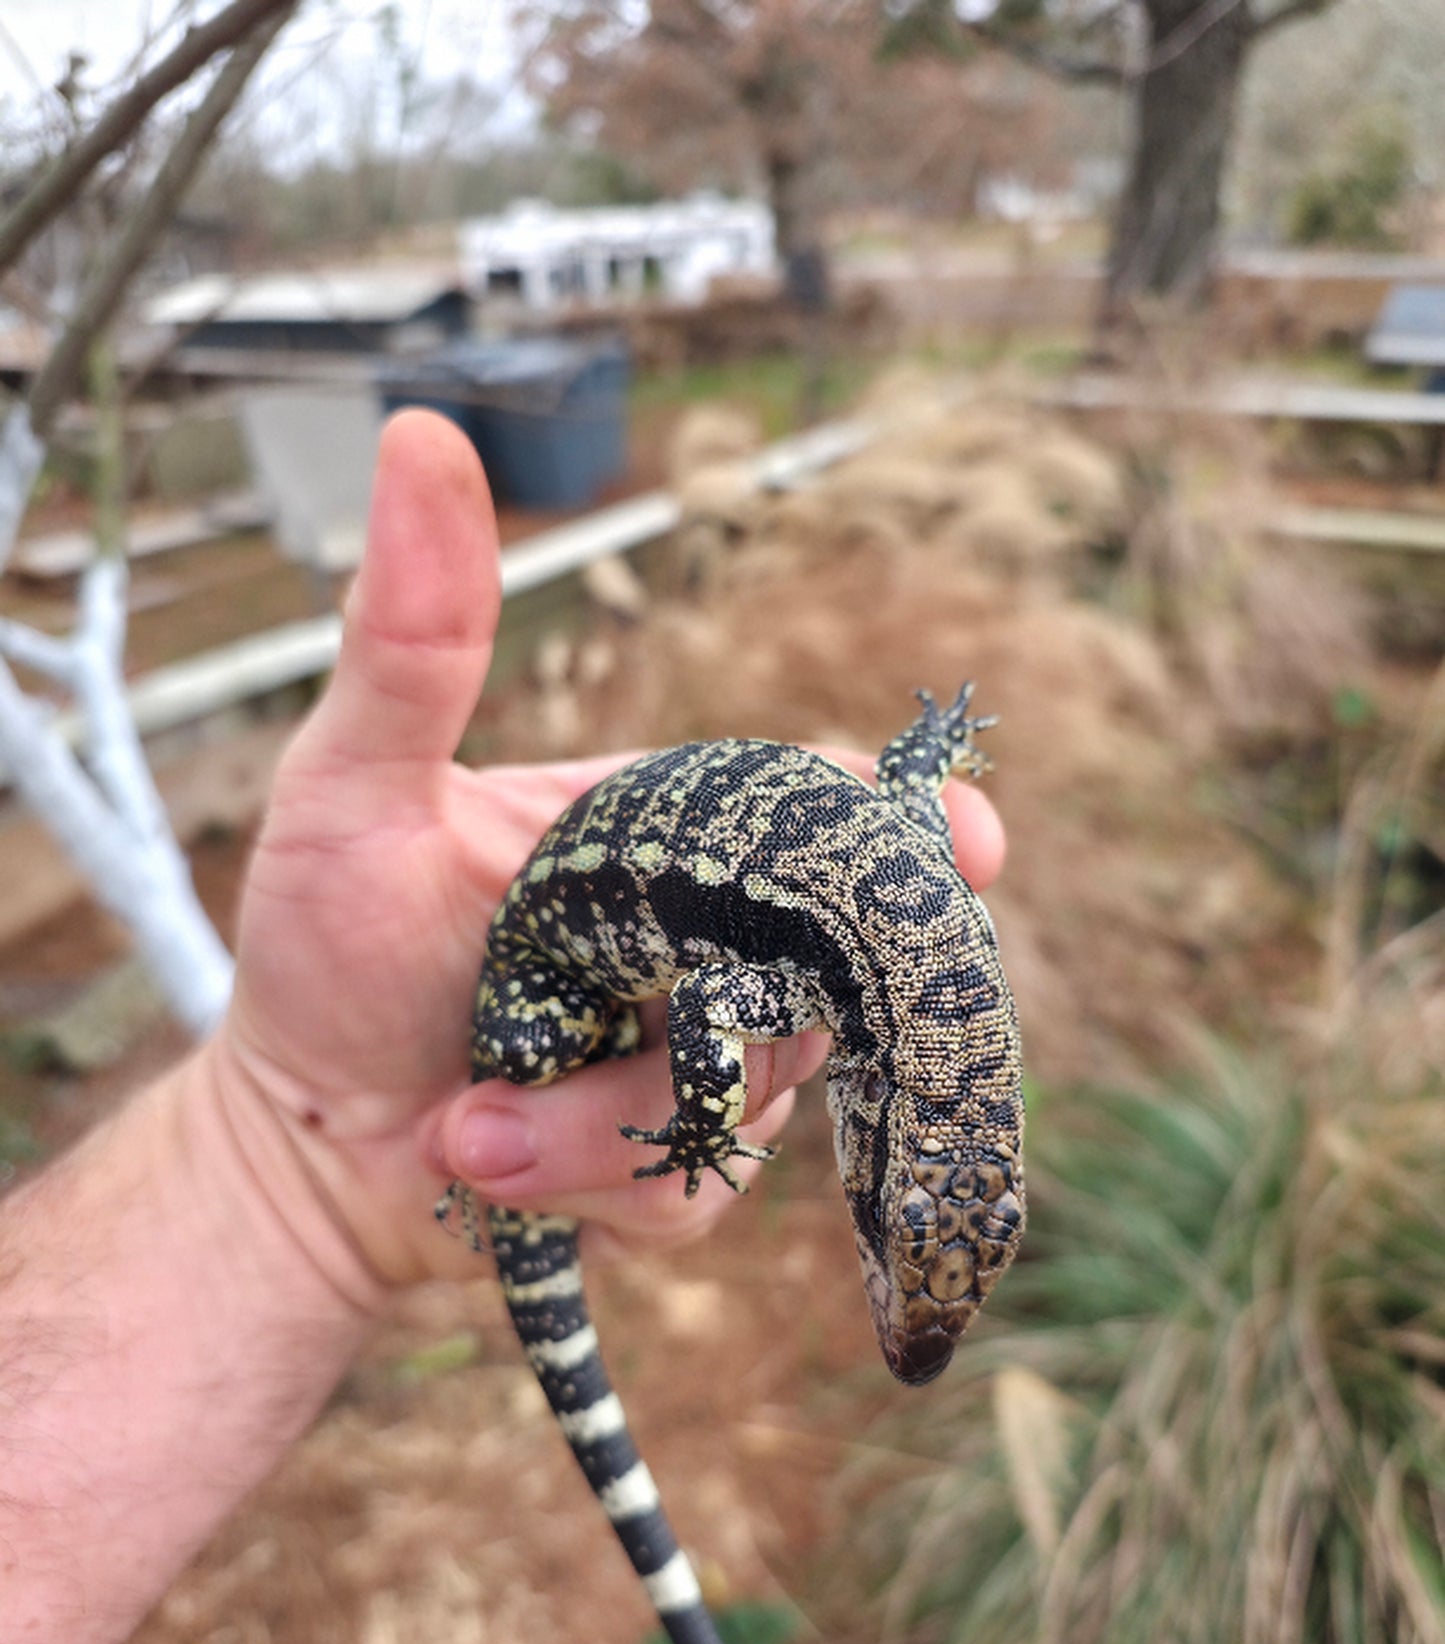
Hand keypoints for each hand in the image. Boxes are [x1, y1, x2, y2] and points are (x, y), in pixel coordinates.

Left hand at [216, 410, 1005, 1300]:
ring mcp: (707, 1060)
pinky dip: (594, 1182)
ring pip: (758, 1093)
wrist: (298, 1153)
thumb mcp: (353, 788)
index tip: (966, 842)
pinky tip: (492, 1166)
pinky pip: (704, 1185)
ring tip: (467, 1119)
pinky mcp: (685, 1167)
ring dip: (606, 1118)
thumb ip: (413, 641)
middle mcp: (707, 945)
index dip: (903, 827)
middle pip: (821, 966)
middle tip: (636, 1040)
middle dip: (732, 1021)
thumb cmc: (322, 952)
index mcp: (660, 837)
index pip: (814, 810)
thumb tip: (422, 431)